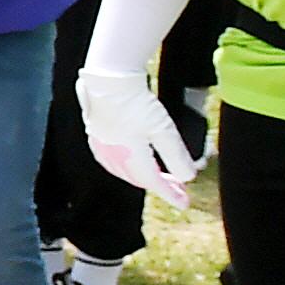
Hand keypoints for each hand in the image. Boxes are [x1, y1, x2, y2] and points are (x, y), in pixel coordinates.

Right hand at [76, 69, 201, 201]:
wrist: (108, 81)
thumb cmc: (135, 103)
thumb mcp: (163, 130)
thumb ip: (176, 156)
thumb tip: (187, 177)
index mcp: (131, 159)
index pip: (154, 184)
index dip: (171, 195)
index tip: (184, 203)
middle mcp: (114, 158)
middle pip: (139, 179)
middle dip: (160, 185)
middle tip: (178, 188)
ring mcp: (102, 148)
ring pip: (125, 172)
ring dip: (143, 177)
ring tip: (158, 175)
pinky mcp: (96, 136)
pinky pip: (112, 161)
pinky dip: (127, 167)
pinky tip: (131, 160)